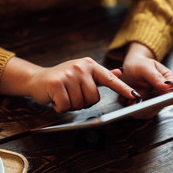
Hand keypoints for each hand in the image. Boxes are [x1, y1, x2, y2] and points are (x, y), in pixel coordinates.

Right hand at [0, 57, 138, 112]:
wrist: (37, 79)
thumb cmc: (61, 79)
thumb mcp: (82, 74)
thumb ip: (100, 76)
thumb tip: (119, 72)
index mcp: (90, 65)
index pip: (110, 79)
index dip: (123, 88)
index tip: (135, 96)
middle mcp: (81, 67)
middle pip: (93, 98)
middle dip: (83, 102)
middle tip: (72, 95)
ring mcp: (68, 74)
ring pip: (80, 103)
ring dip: (71, 105)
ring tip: (63, 95)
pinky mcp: (56, 83)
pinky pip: (66, 106)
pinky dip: (60, 107)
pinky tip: (55, 98)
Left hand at [111, 42, 172, 117]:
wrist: (130, 68)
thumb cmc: (139, 65)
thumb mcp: (146, 67)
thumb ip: (156, 77)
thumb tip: (169, 86)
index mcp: (170, 80)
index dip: (166, 98)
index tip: (156, 101)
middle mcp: (165, 92)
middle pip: (163, 104)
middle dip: (151, 106)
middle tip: (139, 103)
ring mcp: (156, 101)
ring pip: (152, 111)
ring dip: (142, 110)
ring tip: (132, 104)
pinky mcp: (147, 107)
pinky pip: (144, 113)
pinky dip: (137, 111)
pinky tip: (130, 106)